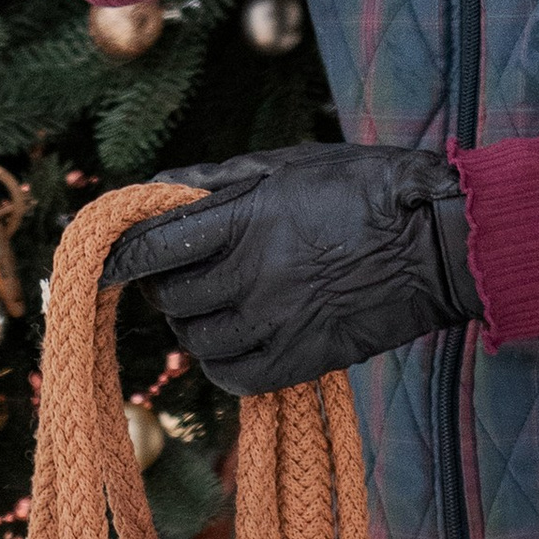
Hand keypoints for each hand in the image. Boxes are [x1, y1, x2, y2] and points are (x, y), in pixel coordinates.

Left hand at [105, 139, 478, 396]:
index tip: (102, 260)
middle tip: (181, 271)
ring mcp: (277, 322)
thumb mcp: (289, 164)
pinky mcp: (301, 359)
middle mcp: (255, 273)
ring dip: (191, 322)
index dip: (118, 255)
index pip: (154, 244)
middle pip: (171, 295)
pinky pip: (233, 375)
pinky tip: (229, 341)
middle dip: (165, 283)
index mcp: (248, 218)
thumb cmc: (364, 188)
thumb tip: (160, 184)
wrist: (436, 246)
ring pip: (196, 338)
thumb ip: (219, 179)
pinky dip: (219, 361)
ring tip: (213, 302)